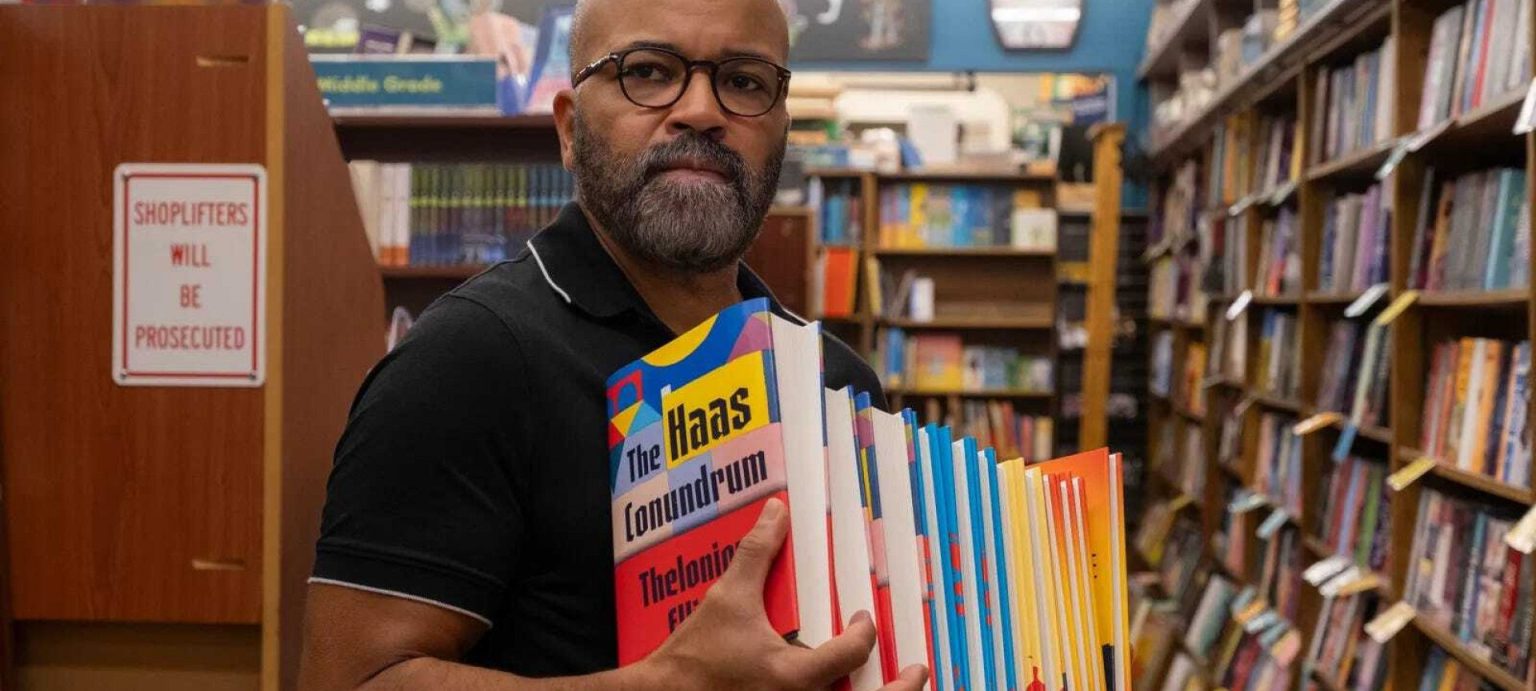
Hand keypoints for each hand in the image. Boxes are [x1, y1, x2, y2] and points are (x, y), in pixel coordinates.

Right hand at [639, 498, 928, 690]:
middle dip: (903, 689)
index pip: (852, 652)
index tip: (863, 619)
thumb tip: (775, 513)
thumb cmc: (694, 658)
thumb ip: (756, 555)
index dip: (865, 632)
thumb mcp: (727, 600)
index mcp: (794, 676)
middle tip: (919, 671)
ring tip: (895, 687)